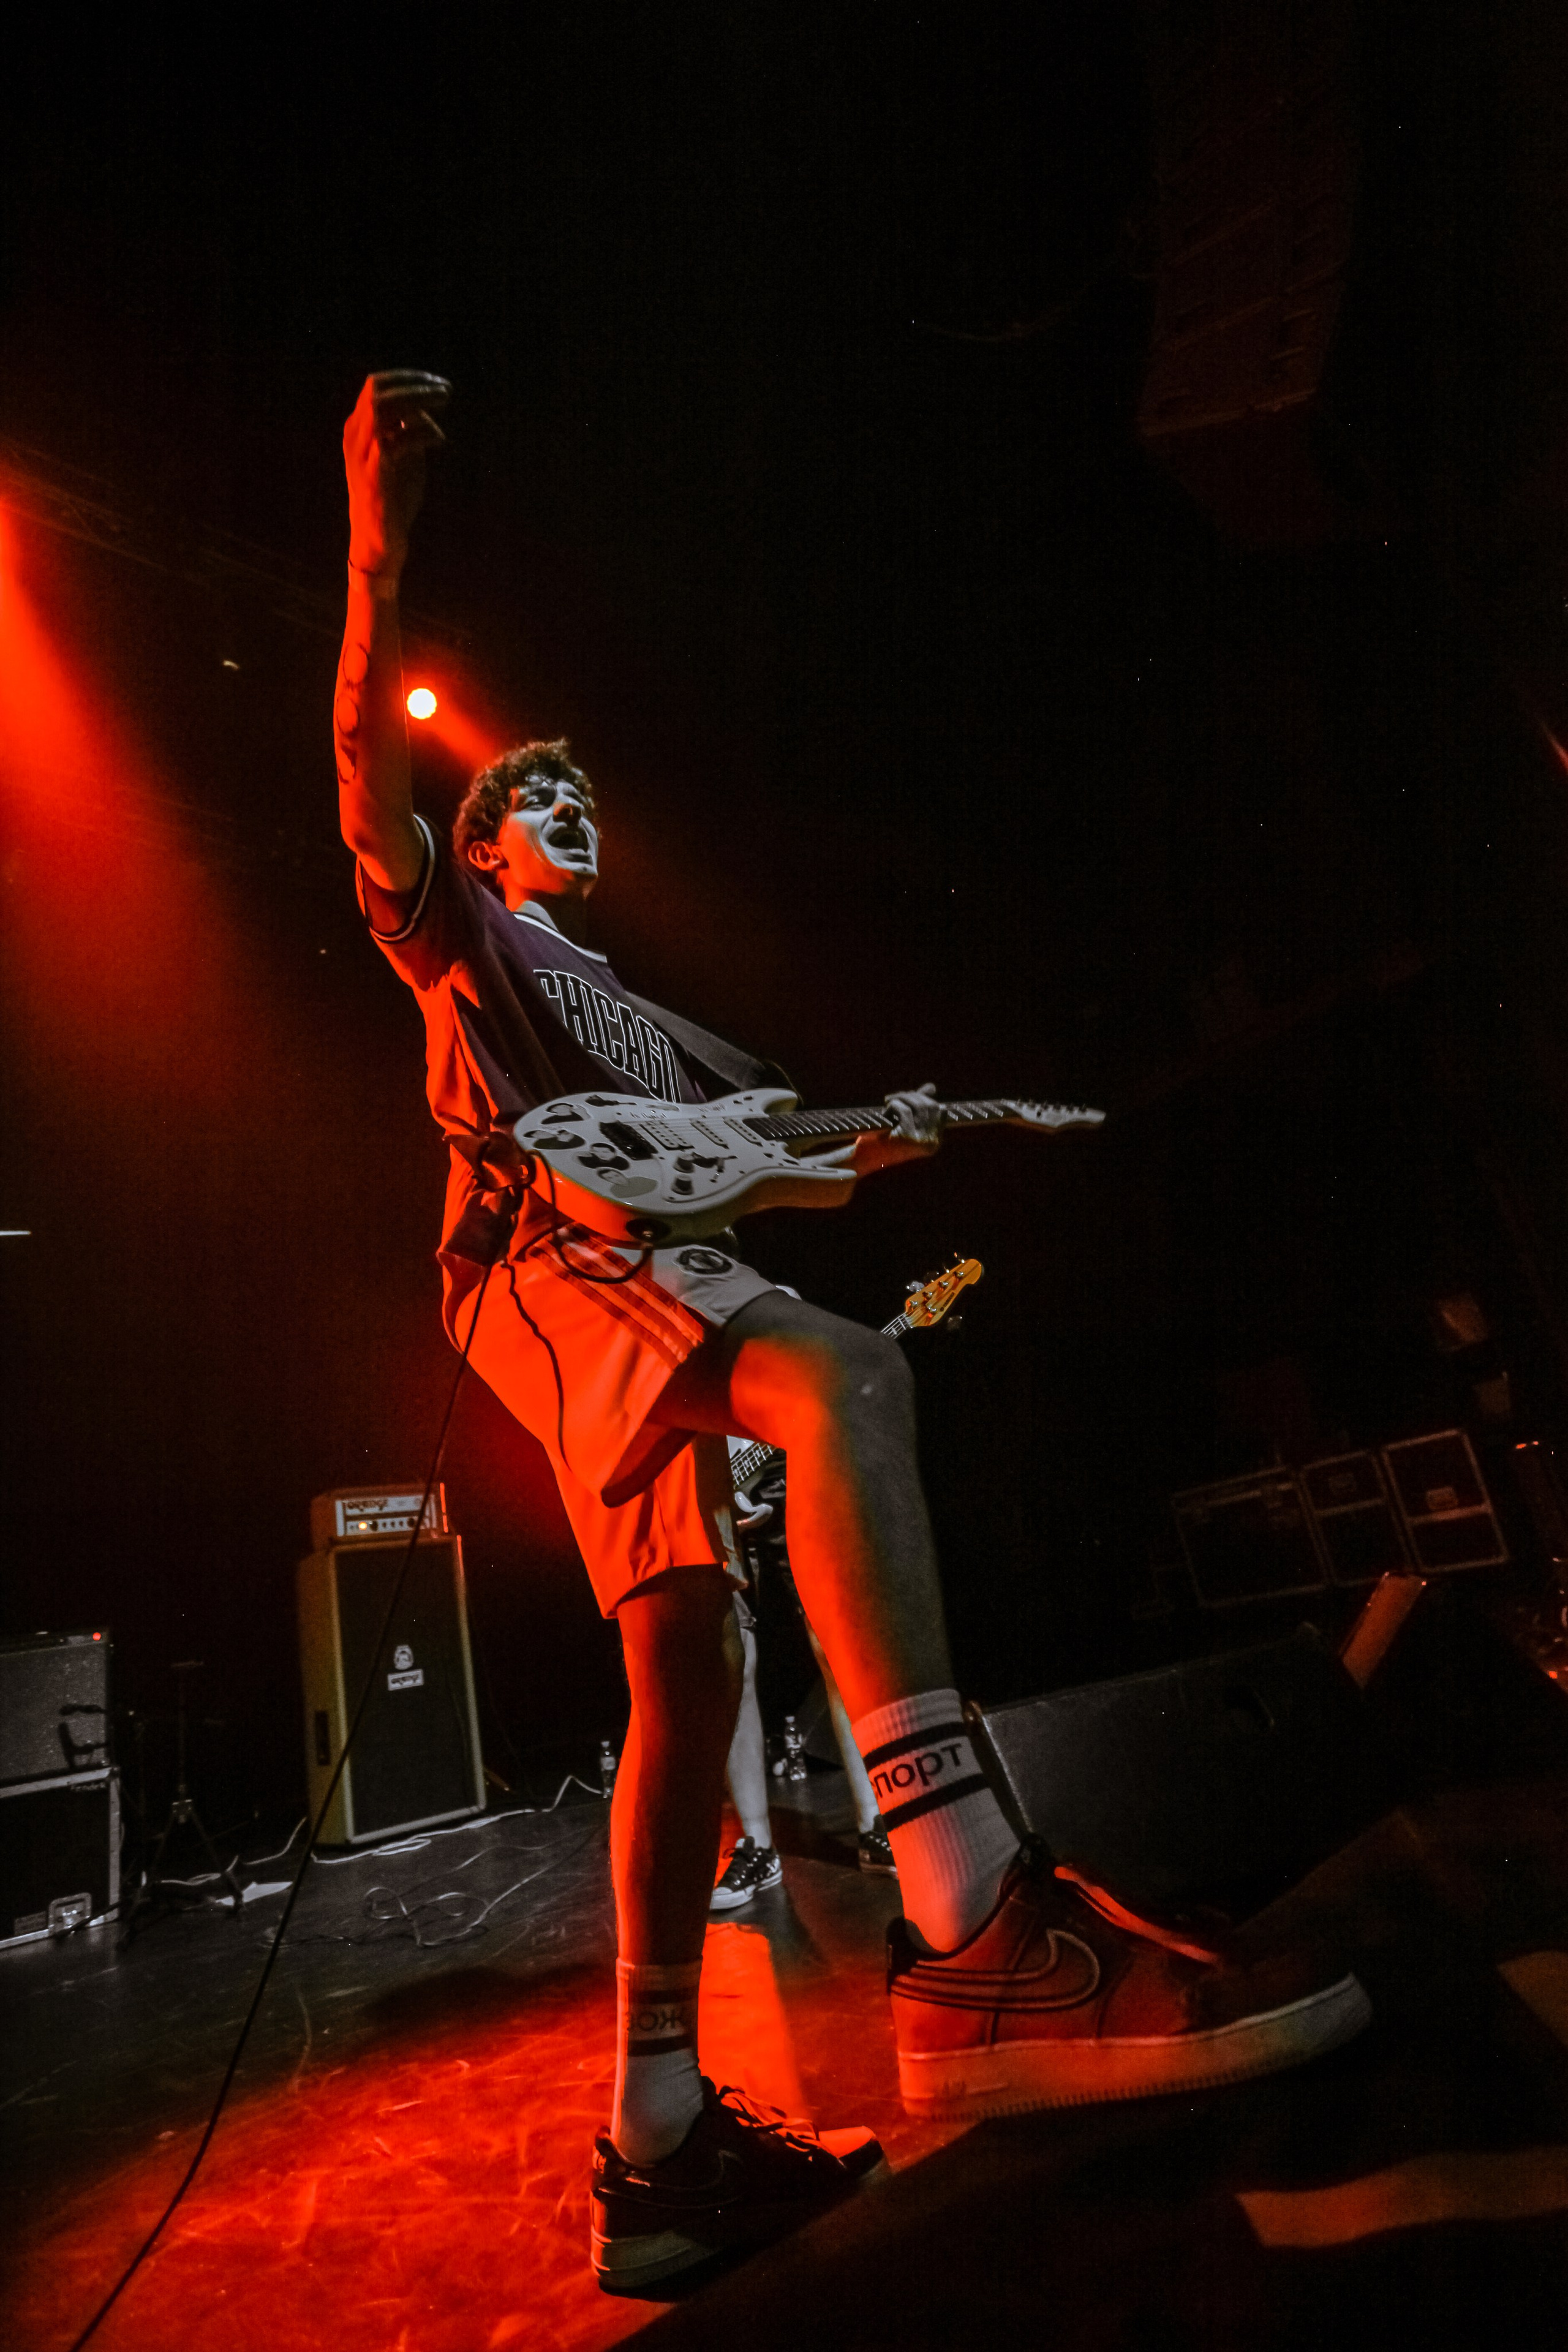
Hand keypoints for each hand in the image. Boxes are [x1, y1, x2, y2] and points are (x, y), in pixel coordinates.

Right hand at [343, 370, 450, 578]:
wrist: (376, 541)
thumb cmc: (392, 498)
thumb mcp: (401, 456)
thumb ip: (408, 430)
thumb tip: (424, 407)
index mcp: (357, 428)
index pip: (376, 385)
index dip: (407, 378)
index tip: (435, 382)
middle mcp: (354, 436)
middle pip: (377, 389)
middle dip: (414, 384)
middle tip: (446, 389)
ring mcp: (360, 455)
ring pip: (382, 408)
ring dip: (418, 399)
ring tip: (445, 400)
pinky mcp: (373, 475)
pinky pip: (396, 441)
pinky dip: (421, 433)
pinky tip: (441, 440)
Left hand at [850, 1082, 943, 1176]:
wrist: (864, 1160)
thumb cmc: (883, 1141)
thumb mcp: (905, 1122)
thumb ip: (919, 1106)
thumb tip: (931, 1086)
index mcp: (934, 1142)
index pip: (941, 1111)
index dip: (925, 1099)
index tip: (908, 1098)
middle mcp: (931, 1142)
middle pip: (931, 1105)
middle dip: (913, 1096)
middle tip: (894, 1098)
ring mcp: (921, 1141)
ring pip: (919, 1105)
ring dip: (902, 1098)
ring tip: (889, 1104)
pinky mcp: (907, 1137)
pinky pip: (904, 1110)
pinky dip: (893, 1105)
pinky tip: (885, 1115)